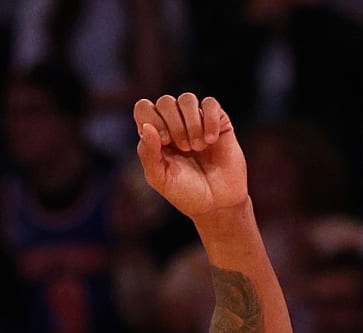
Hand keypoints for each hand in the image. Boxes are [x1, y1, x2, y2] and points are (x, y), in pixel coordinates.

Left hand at [134, 94, 246, 218]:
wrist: (217, 204)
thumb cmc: (185, 193)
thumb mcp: (160, 178)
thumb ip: (148, 154)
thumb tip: (146, 126)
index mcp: (155, 135)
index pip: (144, 108)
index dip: (151, 119)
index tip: (164, 142)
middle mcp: (174, 124)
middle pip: (165, 101)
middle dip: (173, 124)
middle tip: (183, 148)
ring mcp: (196, 121)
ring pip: (187, 98)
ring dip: (191, 123)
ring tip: (196, 147)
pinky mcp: (219, 121)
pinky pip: (211, 103)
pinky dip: (209, 120)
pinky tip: (211, 141)